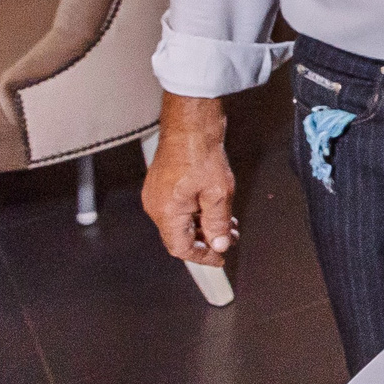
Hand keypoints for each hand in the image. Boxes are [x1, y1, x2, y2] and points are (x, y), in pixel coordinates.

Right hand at [142, 93, 239, 266]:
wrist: (191, 125)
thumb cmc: (200, 153)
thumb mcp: (218, 193)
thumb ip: (217, 223)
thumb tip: (218, 245)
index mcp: (166, 212)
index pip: (181, 248)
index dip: (202, 256)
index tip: (220, 259)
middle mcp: (156, 206)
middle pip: (180, 236)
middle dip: (206, 240)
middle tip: (228, 239)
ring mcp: (156, 195)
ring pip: (180, 222)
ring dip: (204, 226)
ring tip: (227, 225)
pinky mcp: (162, 185)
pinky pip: (178, 208)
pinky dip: (196, 213)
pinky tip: (214, 210)